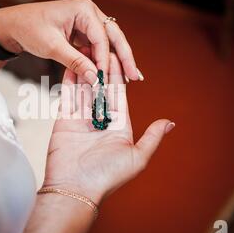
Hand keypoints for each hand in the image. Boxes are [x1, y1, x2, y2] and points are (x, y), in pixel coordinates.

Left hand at [0, 0, 141, 84]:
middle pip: (114, 37)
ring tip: (129, 79)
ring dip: (117, 61)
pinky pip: (98, 48)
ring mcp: (88, 24)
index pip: (102, 36)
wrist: (13, 26)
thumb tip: (95, 79)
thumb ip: (75, 62)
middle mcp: (90, 14)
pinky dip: (104, 61)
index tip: (106, 78)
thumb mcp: (52, 46)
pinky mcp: (83, 34)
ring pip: (109, 43)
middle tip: (135, 76)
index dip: (106, 58)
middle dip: (125, 57)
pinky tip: (112, 75)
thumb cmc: (29, 28)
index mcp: (84, 9)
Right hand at [43, 50, 174, 203]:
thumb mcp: (137, 158)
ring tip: (85, 48)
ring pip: (84, 88)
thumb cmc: (107, 176)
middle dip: (101, 67)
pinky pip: (67, 96)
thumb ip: (152, 137)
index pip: (118, 94)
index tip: (117, 56)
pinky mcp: (64, 120)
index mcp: (118, 125)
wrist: (75, 188)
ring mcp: (81, 118)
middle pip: (101, 87)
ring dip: (85, 69)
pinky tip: (70, 64)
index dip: (118, 75)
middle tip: (100, 45)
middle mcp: (99, 119)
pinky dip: (69, 80)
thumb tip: (170, 122)